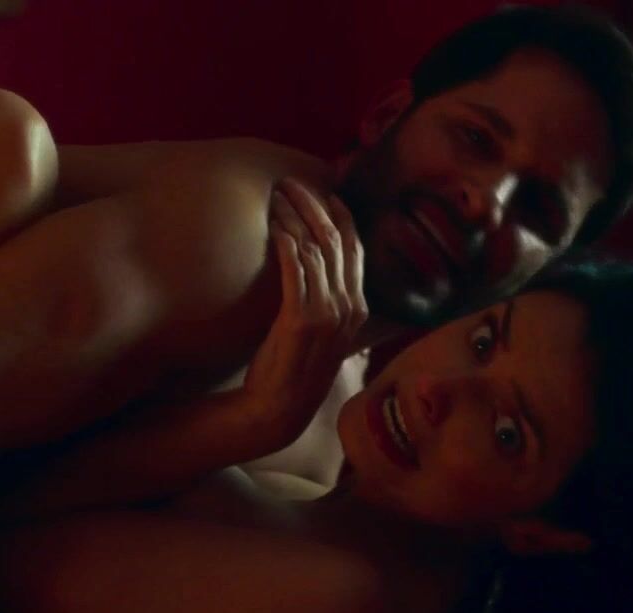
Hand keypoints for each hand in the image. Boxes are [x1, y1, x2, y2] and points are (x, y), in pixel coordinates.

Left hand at [243, 178, 367, 445]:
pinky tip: (275, 228)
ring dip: (293, 218)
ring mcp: (327, 314)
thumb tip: (319, 271)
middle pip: (334, 241)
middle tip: (288, 184)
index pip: (355, 249)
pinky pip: (296, 271)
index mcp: (358, 307)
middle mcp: (348, 307)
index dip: (340, 216)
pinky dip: (287, 245)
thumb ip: (328, 302)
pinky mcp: (301, 320)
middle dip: (311, 206)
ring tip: (274, 199)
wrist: (278, 409)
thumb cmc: (295, 368)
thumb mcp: (322, 332)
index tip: (323, 193)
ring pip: (314, 251)